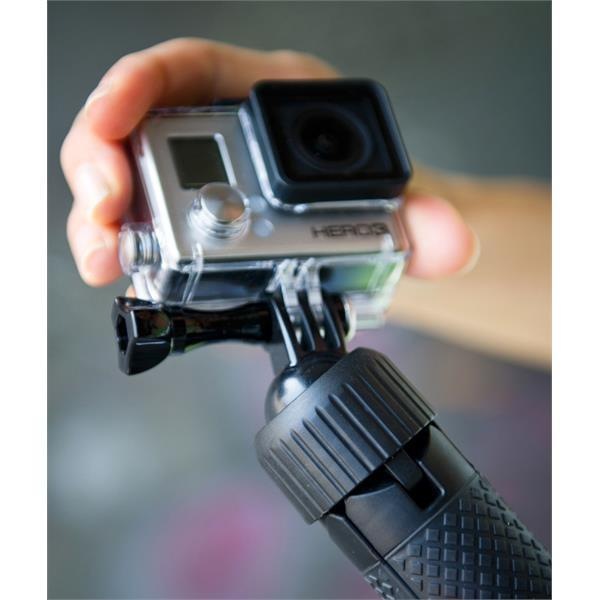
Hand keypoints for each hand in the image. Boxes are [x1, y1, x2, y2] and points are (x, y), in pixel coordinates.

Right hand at [61, 38, 476, 285]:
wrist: (386, 245)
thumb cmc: (391, 205)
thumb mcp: (412, 203)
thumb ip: (430, 220)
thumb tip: (446, 242)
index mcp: (268, 99)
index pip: (190, 69)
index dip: (136, 86)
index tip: (112, 123)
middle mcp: (224, 136)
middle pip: (139, 131)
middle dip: (104, 170)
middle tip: (104, 219)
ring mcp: (205, 185)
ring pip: (133, 189)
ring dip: (106, 224)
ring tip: (105, 260)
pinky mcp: (199, 231)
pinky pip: (151, 236)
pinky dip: (135, 259)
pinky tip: (131, 283)